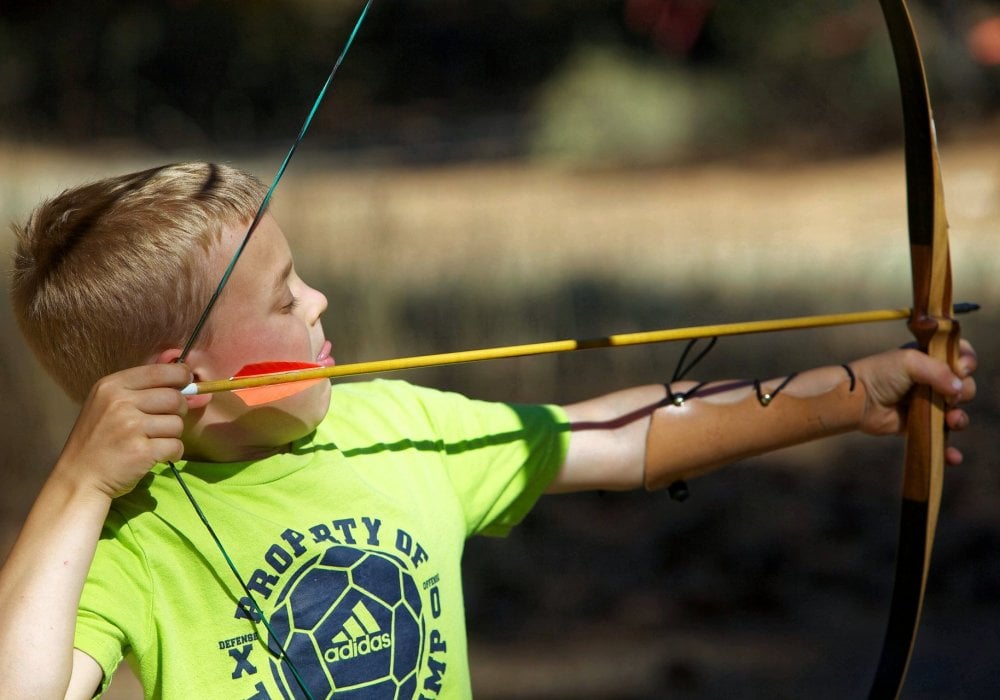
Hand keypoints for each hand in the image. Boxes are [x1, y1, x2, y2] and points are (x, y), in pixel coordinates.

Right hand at [54, 363, 191, 498]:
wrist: (78, 479)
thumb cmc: (98, 441)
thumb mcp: (108, 404)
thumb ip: (142, 389)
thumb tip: (189, 378)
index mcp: (112, 386)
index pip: (161, 371)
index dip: (181, 376)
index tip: (186, 384)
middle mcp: (120, 402)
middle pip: (175, 398)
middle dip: (178, 411)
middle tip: (164, 422)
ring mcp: (130, 427)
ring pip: (177, 423)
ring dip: (172, 435)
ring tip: (152, 442)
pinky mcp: (141, 451)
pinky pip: (176, 446)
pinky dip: (172, 453)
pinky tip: (156, 456)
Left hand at [852, 340, 976, 463]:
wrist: (857, 400)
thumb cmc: (880, 375)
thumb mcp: (909, 362)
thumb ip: (939, 371)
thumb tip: (959, 390)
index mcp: (930, 359)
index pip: (961, 356)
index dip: (967, 362)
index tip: (962, 368)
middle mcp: (932, 380)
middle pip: (965, 386)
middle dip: (965, 392)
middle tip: (950, 397)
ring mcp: (928, 404)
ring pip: (957, 412)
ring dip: (960, 418)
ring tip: (951, 420)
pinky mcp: (921, 425)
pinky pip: (942, 438)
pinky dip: (949, 449)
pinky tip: (952, 456)